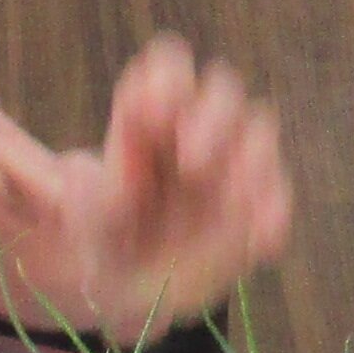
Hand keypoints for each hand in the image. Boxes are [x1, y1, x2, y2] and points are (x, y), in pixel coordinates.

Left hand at [38, 41, 292, 336]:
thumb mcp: (86, 213)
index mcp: (152, 114)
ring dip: (250, 160)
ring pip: (259, 131)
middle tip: (191, 162)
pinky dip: (271, 213)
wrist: (132, 286)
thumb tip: (77, 173)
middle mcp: (198, 127)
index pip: (169, 67)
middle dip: (212, 119)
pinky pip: (276, 195)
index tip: (149, 115)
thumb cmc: (106, 233)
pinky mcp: (257, 203)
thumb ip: (92, 190)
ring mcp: (233, 162)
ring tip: (231, 201)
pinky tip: (260, 243)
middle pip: (223, 90)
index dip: (166, 80)